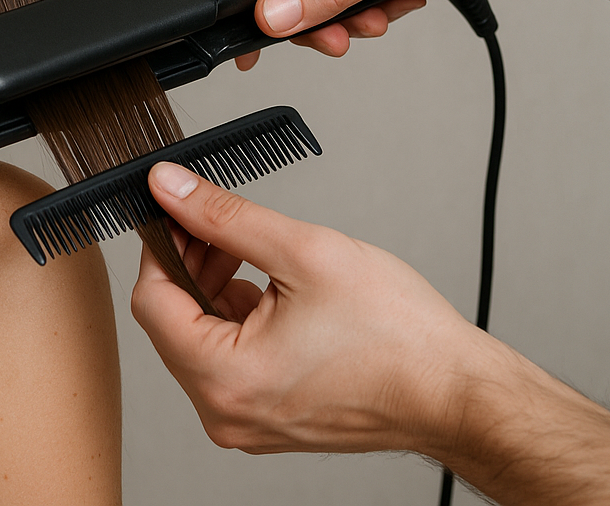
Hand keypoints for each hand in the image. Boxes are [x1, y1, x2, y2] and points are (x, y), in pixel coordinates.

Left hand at [131, 162, 609, 504]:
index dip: (163, 246)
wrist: (458, 393)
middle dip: (192, 265)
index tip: (178, 212)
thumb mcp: (304, 251)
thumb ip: (224, 216)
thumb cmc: (400, 337)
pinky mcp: (267, 419)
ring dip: (215, 289)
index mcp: (224, 379)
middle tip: (219, 224)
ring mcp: (246, 421)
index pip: (151, 300)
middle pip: (172, 321)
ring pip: (199, 340)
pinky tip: (271, 291)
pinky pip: (228, 362)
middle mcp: (226, 412)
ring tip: (254, 254)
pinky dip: (239, 321)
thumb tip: (170, 187)